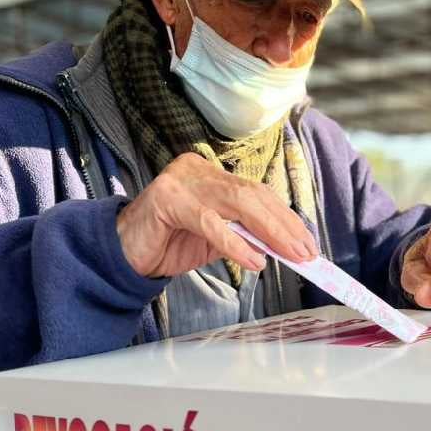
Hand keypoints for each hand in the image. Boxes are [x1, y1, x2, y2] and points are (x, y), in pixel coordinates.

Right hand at [116, 153, 317, 277]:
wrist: (123, 254)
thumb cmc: (169, 244)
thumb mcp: (215, 239)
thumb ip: (245, 235)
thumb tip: (285, 247)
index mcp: (211, 173)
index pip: (258, 192)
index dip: (286, 217)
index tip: (307, 243)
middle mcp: (198, 169)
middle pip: (252, 194)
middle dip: (284, 225)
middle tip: (305, 252)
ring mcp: (181, 180)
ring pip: (237, 202)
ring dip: (268, 232)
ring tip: (288, 256)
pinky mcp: (166, 199)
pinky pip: (209, 222)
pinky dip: (234, 243)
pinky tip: (253, 261)